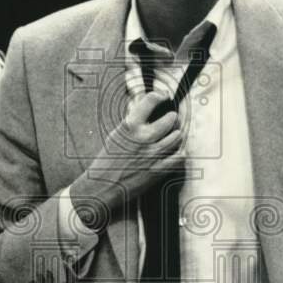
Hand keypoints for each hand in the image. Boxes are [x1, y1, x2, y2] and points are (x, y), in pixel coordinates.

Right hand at [69, 91, 183, 228]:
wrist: (101, 186)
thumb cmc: (106, 161)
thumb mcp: (116, 134)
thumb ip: (133, 122)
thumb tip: (146, 108)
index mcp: (130, 125)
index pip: (151, 100)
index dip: (161, 96)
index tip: (164, 97)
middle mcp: (143, 137)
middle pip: (171, 118)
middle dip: (172, 118)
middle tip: (170, 120)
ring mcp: (153, 154)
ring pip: (177, 136)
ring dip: (176, 135)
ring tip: (171, 136)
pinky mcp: (159, 170)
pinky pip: (180, 156)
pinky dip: (180, 153)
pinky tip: (174, 152)